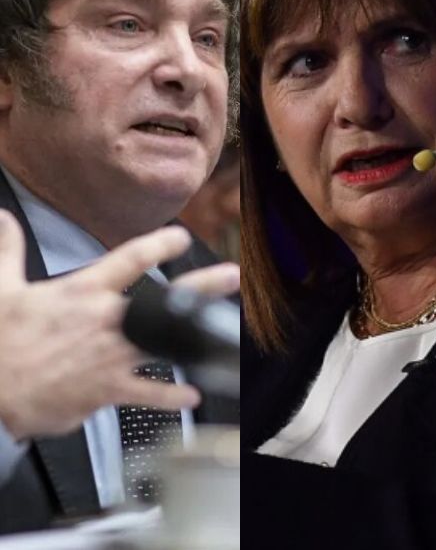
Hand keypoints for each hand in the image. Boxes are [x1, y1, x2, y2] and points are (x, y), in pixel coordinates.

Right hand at [0, 211, 231, 440]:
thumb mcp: (1, 290)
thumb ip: (7, 251)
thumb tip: (2, 219)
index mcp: (81, 293)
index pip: (128, 259)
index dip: (159, 244)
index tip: (180, 237)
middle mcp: (105, 321)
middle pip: (165, 299)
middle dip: (202, 285)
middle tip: (231, 276)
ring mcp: (111, 356)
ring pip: (167, 342)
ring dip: (198, 339)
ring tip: (224, 335)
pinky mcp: (108, 389)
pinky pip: (150, 393)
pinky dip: (172, 397)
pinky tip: (192, 397)